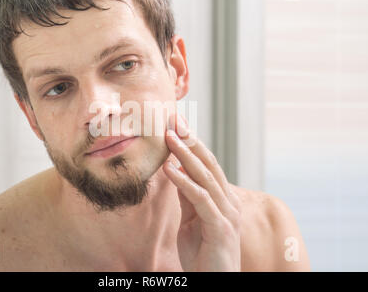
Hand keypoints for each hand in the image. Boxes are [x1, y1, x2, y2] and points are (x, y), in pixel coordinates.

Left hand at [163, 114, 242, 271]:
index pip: (207, 165)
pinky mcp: (220, 227)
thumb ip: (187, 197)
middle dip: (190, 141)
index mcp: (223, 198)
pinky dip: (184, 182)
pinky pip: (200, 199)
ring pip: (206, 177)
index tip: (176, 126)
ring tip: (168, 138)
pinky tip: (170, 169)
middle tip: (174, 121)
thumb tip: (175, 172)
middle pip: (209, 164)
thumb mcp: (191, 220)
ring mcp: (227, 213)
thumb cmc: (204, 254)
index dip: (192, 144)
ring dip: (185, 155)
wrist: (216, 283)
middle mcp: (228, 201)